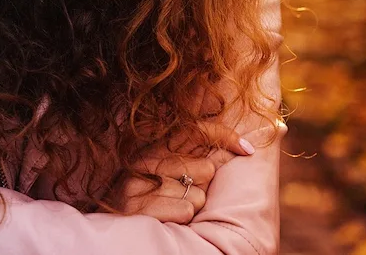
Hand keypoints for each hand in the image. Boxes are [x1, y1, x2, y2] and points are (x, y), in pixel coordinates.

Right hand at [107, 122, 253, 223]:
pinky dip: (182, 218)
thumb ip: (197, 158)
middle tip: (183, 194)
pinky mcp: (138, 205)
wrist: (117, 233)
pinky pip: (185, 210)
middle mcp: (145, 160)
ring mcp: (139, 181)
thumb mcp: (170, 175)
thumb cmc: (151, 202)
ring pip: (197, 194)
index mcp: (154, 148)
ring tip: (171, 208)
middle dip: (202, 186)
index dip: (224, 135)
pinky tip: (167, 219)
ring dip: (191, 205)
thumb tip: (242, 145)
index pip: (195, 131)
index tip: (248, 149)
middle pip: (205, 168)